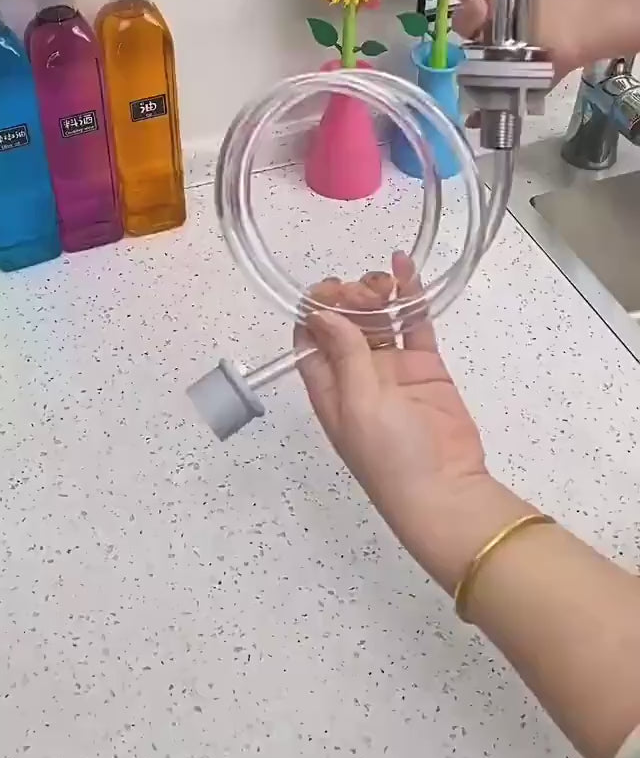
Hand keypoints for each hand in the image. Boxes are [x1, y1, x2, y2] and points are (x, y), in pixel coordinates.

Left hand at [296, 255, 527, 592]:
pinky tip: (405, 266)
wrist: (447, 491)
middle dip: (348, 298)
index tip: (328, 288)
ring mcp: (393, 368)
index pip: (310, 339)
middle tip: (363, 292)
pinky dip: (410, 296)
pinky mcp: (426, 366)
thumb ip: (344, 356)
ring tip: (384, 283)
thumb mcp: (359, 406)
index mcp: (329, 388)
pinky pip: (415, 324)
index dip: (315, 310)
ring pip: (378, 318)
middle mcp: (357, 375)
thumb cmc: (392, 458)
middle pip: (344, 323)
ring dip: (376, 294)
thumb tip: (320, 314)